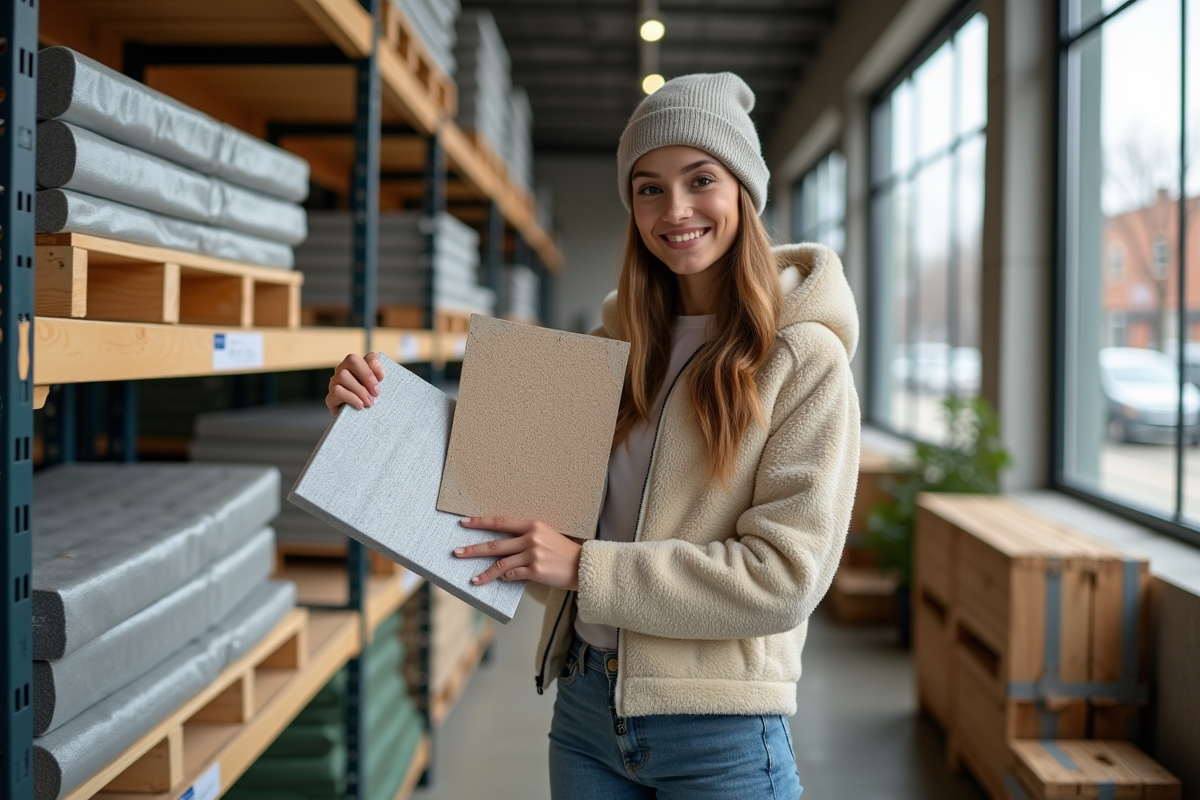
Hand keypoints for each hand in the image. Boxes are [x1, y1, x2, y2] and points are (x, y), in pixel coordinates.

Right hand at [326, 352, 383, 414]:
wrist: (360, 425)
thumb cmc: (370, 404)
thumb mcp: (377, 389)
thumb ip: (378, 376)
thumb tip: (378, 370)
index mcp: (358, 367)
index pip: (368, 357)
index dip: (375, 366)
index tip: (382, 379)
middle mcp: (343, 371)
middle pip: (352, 360)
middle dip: (367, 376)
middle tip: (376, 392)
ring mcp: (334, 383)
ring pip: (343, 375)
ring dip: (360, 390)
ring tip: (369, 403)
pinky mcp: (330, 398)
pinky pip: (337, 391)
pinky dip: (351, 398)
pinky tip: (360, 406)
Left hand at [454, 517, 581, 590]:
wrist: (583, 565)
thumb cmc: (563, 551)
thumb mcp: (546, 535)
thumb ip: (525, 537)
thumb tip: (503, 546)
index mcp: (533, 525)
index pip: (501, 522)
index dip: (481, 522)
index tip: (464, 522)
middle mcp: (531, 538)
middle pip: (495, 544)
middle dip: (473, 549)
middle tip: (457, 552)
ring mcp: (533, 555)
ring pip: (501, 564)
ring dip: (485, 573)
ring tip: (473, 579)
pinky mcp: (535, 571)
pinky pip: (512, 575)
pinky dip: (505, 578)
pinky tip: (500, 580)